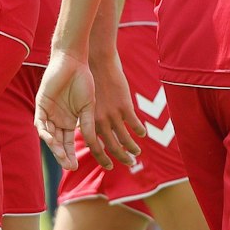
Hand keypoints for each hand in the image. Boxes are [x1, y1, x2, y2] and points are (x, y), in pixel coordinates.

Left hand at [36, 50, 102, 169]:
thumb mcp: (88, 108)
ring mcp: (49, 113)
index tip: (76, 166)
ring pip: (49, 135)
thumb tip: (95, 146)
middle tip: (69, 166)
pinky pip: (40, 121)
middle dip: (63, 155)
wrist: (74, 63)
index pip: (68, 143)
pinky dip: (44, 131)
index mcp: (70, 122)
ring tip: (62, 156)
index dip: (71, 155)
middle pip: (58, 142)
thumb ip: (88, 125)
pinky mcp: (41, 104)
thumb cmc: (84, 83)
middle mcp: (58, 120)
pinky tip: (51, 139)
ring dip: (54, 146)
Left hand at [86, 46, 144, 167]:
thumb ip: (89, 119)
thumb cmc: (90, 81)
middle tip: (129, 164)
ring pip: (125, 138)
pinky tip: (143, 134)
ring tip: (137, 153)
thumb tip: (90, 135)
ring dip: (132, 148)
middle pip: (111, 146)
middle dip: (121, 158)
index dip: (102, 158)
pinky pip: (134, 124)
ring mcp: (113, 114)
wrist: (98, 63)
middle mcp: (100, 121)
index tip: (109, 166)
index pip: (94, 146)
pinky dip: (139, 131)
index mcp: (89, 121)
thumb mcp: (86, 103)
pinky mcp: (125, 106)